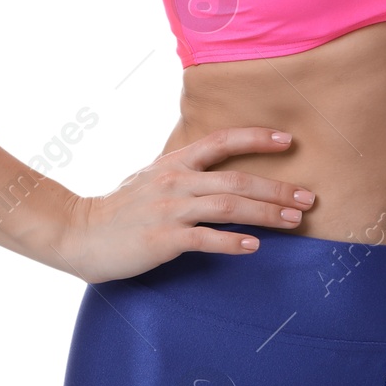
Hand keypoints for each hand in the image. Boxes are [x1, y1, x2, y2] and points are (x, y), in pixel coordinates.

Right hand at [52, 127, 317, 282]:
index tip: (289, 140)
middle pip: (236, 178)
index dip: (257, 138)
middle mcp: (177, 181)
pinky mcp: (162, 239)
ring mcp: (169, 210)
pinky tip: (253, 247)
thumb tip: (215, 171)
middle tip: (307, 197)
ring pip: (228, 205)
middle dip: (276, 187)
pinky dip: (231, 242)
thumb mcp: (152, 179)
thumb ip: (183, 173)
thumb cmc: (118, 209)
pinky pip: (204, 239)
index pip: (223, 141)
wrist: (78, 233)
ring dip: (265, 213)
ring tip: (294, 220)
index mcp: (176, 163)